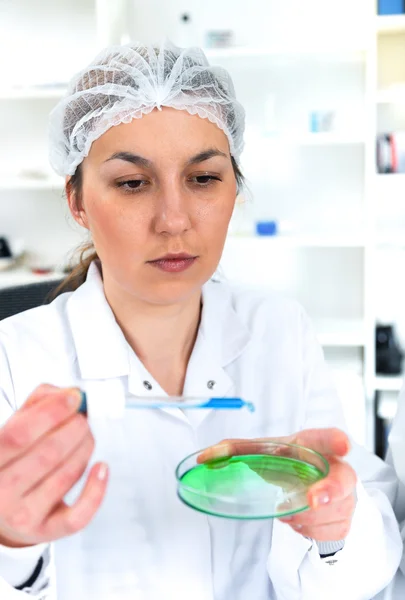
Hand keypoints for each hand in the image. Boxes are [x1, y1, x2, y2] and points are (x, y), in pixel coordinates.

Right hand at [0, 384, 107, 547]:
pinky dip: (96, 490)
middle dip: (74, 429)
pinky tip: (101, 468)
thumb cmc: (12, 460)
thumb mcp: (15, 426)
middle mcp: (0, 491)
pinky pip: (77, 516)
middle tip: (82, 419)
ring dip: (85, 448)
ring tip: (86, 437)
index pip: (19, 434)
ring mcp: (23, 515)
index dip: (51, 412)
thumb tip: (68, 394)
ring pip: (66, 477)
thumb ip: (39, 402)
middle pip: (47, 454)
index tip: (74, 398)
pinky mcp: (46, 531)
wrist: (2, 506)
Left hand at [199, 428, 356, 541]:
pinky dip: (307, 529)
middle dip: (330, 490)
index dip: (335, 441)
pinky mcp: (343, 520)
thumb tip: (203, 458)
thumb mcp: (262, 452)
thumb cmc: (287, 462)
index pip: (328, 438)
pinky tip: (298, 519)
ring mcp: (344, 495)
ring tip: (288, 507)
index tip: (342, 445)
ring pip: (330, 511)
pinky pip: (327, 532)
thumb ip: (234, 449)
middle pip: (342, 479)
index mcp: (313, 445)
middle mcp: (335, 468)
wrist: (308, 484)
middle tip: (315, 498)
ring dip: (304, 516)